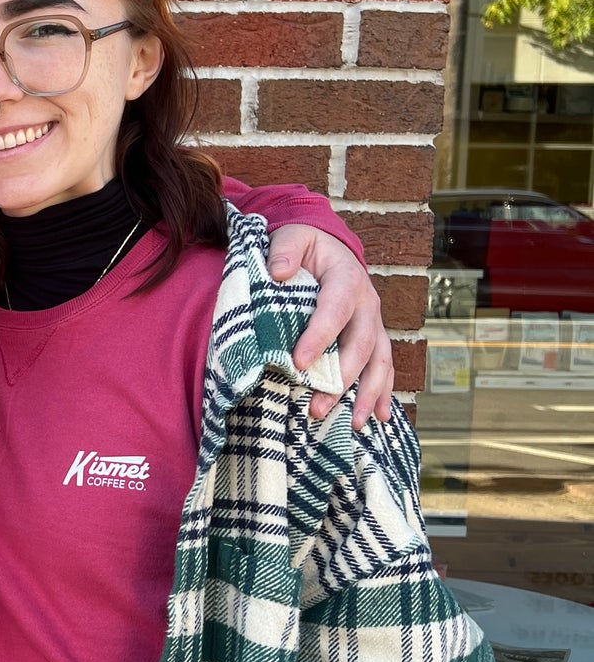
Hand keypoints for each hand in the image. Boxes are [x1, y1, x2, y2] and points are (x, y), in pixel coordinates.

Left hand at [267, 224, 393, 430]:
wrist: (330, 249)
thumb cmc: (306, 247)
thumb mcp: (292, 237)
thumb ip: (284, 250)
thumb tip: (279, 271)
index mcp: (346, 279)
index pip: (334, 310)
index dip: (320, 337)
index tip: (299, 363)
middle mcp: (367, 304)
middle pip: (361, 344)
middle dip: (341, 378)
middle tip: (317, 406)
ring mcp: (374, 323)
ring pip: (379, 362)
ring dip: (366, 394)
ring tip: (351, 423)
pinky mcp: (373, 338)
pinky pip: (383, 368)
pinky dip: (382, 394)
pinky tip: (378, 418)